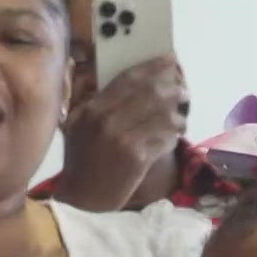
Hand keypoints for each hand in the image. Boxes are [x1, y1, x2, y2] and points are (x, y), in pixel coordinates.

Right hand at [55, 55, 187, 211]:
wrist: (84, 198)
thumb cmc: (80, 157)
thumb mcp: (73, 122)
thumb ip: (84, 92)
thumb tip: (96, 64)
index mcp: (92, 108)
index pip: (128, 78)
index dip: (153, 66)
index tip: (169, 58)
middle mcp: (107, 120)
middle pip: (151, 92)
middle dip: (173, 87)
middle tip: (183, 88)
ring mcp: (123, 139)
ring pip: (164, 115)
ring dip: (178, 114)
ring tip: (181, 114)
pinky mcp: (138, 158)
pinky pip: (166, 137)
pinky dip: (174, 134)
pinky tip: (174, 135)